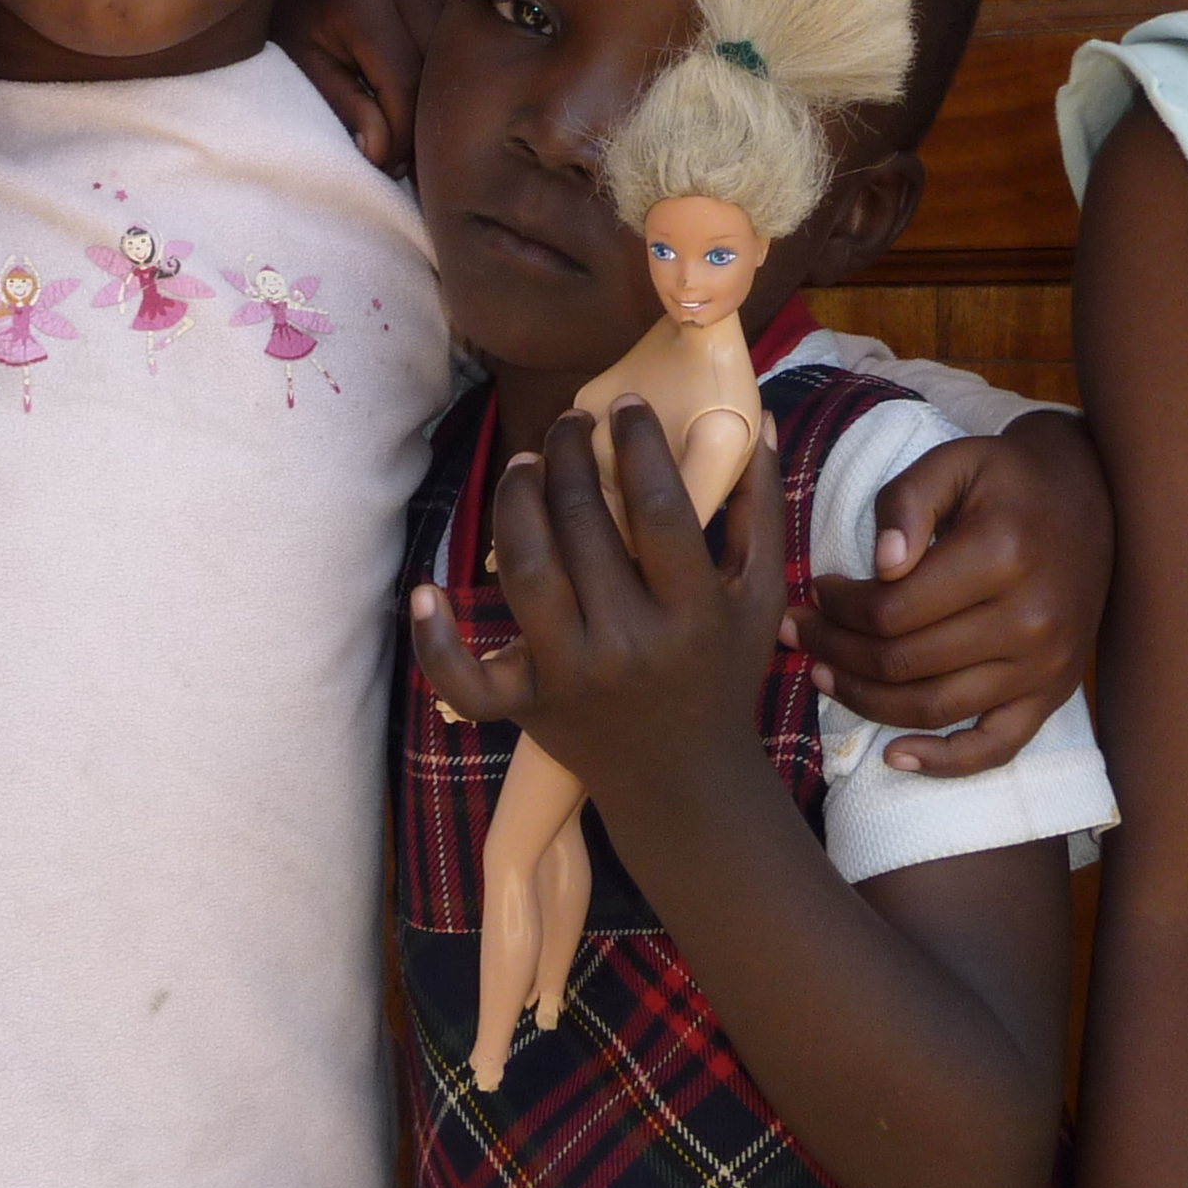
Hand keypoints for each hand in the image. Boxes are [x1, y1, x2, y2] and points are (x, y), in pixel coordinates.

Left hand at [270, 0, 447, 172]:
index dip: (406, 134)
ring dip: (446, 89)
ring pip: (457, 47)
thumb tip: (385, 158)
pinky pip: (459, 25)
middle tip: (418, 160)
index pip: (405, 82)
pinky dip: (451, 59)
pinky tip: (439, 87)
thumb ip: (348, 109)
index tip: (397, 169)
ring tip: (429, 127)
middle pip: (438, 64)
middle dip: (428, 116)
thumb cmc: (291, 24)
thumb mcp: (308, 71)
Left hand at [411, 402, 781, 790]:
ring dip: (515, 502)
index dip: (637, 444)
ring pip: (524, 571)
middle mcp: (628, 643)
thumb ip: (762, 508)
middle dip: (570, 455)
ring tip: (526, 464)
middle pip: (583, 525)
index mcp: (693, 613)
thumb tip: (760, 419)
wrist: (685, 781)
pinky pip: (466, 679)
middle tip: (571, 423)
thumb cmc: (723, 674)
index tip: (625, 407)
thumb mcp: (761, 598)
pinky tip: (425, 589)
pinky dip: (436, 640)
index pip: (659, 507)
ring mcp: (570, 676)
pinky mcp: (527, 705)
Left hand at [788, 412, 1109, 774]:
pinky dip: (943, 763)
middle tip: (801, 632)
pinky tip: (893, 757)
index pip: (891, 609)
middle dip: (835, 650)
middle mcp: (1029, 620)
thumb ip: (907, 502)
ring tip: (824, 674)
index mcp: (1001, 556)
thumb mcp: (954, 461)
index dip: (838, 608)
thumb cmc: (1009, 479)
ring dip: (865, 700)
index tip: (817, 591)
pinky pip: (995, 747)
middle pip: (904, 662)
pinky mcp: (1055, 693)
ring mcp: (1045, 665)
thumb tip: (881, 567)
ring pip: (933, 707)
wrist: (1094, 496)